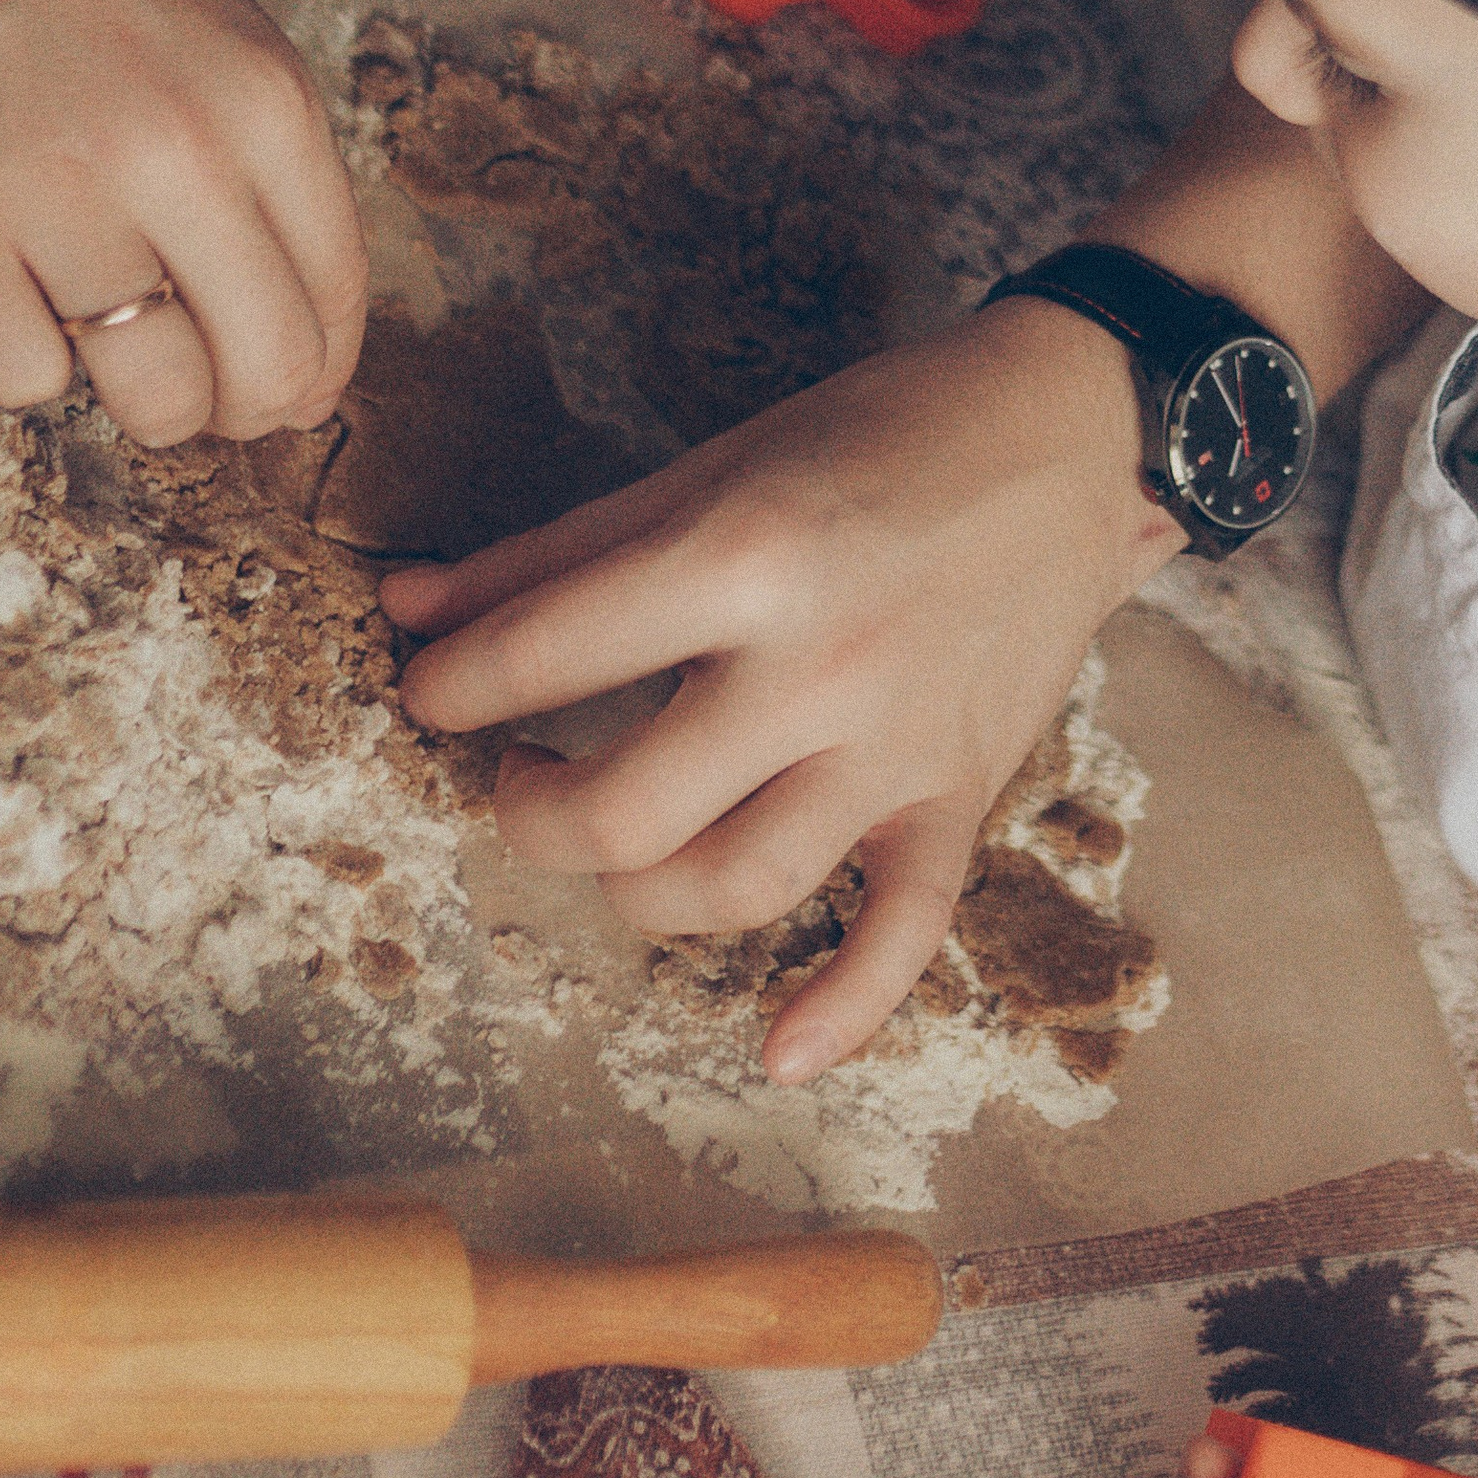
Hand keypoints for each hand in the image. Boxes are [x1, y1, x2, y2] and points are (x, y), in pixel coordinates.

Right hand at [0, 0, 365, 445]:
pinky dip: (20, 363)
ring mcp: (61, 191)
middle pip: (264, 371)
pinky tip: (9, 297)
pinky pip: (20, 381)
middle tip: (197, 393)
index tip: (288, 390)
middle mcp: (183, 151)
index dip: (317, 373)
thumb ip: (273, 176)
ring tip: (99, 337)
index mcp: (269, 101)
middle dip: (238, 409)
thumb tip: (305, 354)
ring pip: (151, 396)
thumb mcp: (224, 42)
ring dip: (133, 396)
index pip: (338, 300)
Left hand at [382, 295, 1175, 1078]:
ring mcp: (896, 745)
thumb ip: (558, 549)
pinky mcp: (960, 794)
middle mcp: (820, 665)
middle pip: (624, 811)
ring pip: (734, 888)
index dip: (459, 683)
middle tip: (514, 776)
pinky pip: (905, 934)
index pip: (551, 652)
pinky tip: (776, 1050)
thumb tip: (412, 606)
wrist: (1065, 427)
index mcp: (748, 554)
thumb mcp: (713, 464)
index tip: (432, 690)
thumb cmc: (879, 431)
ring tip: (608, 839)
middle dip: (530, 813)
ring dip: (636, 893)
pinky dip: (842, 1009)